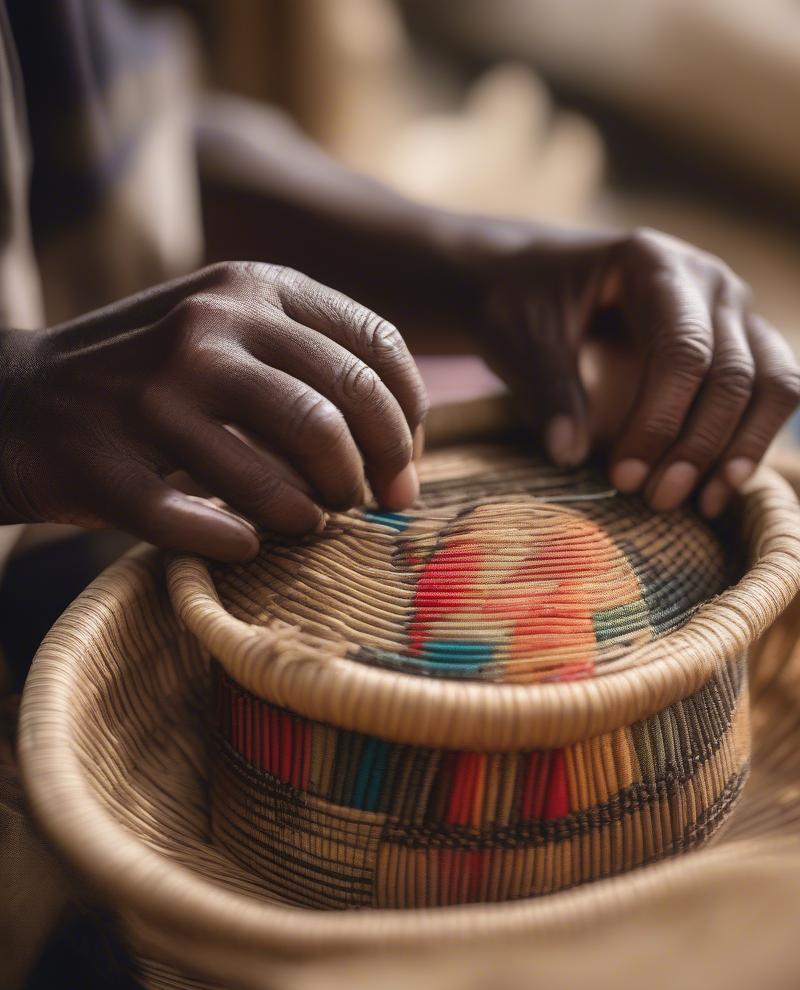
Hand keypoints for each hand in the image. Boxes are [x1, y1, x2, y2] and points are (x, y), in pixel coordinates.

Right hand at [0, 262, 427, 559]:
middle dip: (377, 471)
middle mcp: (208, 324)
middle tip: (372, 503)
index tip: (406, 463)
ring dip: (315, 513)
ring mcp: (152, 391)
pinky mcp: (104, 463)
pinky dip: (239, 542)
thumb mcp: (236, 330)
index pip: (376, 347)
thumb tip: (409, 439)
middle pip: (342, 410)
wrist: (14, 398)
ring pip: (286, 470)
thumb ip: (316, 360)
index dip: (409, 417)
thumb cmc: (156, 377)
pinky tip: (245, 541)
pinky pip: (203, 523)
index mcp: (254, 286)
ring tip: (311, 521)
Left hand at [475, 227, 799, 515]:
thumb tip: (570, 454)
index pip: (683, 348)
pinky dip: (755, 442)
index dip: (660, 420)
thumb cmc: (523, 301)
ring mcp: (734, 314)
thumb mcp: (517, 335)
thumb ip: (546, 389)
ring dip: (742, 449)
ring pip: (774, 383)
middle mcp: (710, 283)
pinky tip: (716, 492)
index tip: (623, 477)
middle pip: (733, 372)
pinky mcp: (743, 347)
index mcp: (654, 263)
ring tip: (700, 504)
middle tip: (656, 500)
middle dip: (698, 445)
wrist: (534, 279)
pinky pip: (775, 394)